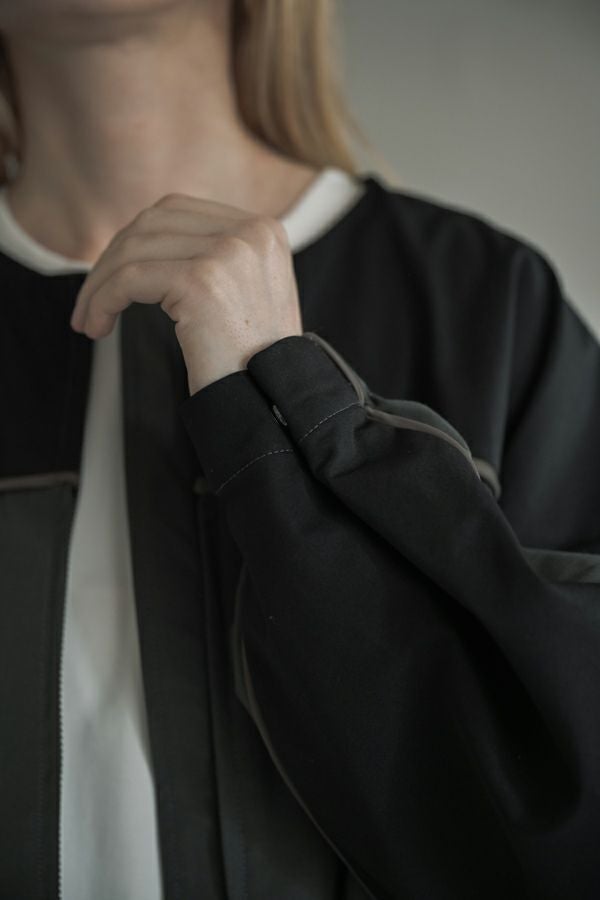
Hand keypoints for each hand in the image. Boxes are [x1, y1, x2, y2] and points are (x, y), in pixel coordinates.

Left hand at [70, 192, 303, 393]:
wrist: (270, 403)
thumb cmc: (251, 361)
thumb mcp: (243, 291)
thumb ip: (211, 257)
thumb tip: (144, 243)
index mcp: (263, 229)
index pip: (178, 212)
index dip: (135, 240)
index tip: (112, 275)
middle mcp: (251, 232)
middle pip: (153, 224)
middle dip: (112, 260)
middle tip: (92, 300)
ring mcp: (229, 253)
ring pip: (135, 251)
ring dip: (100, 285)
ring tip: (90, 319)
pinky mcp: (202, 281)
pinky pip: (130, 279)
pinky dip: (103, 300)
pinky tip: (98, 325)